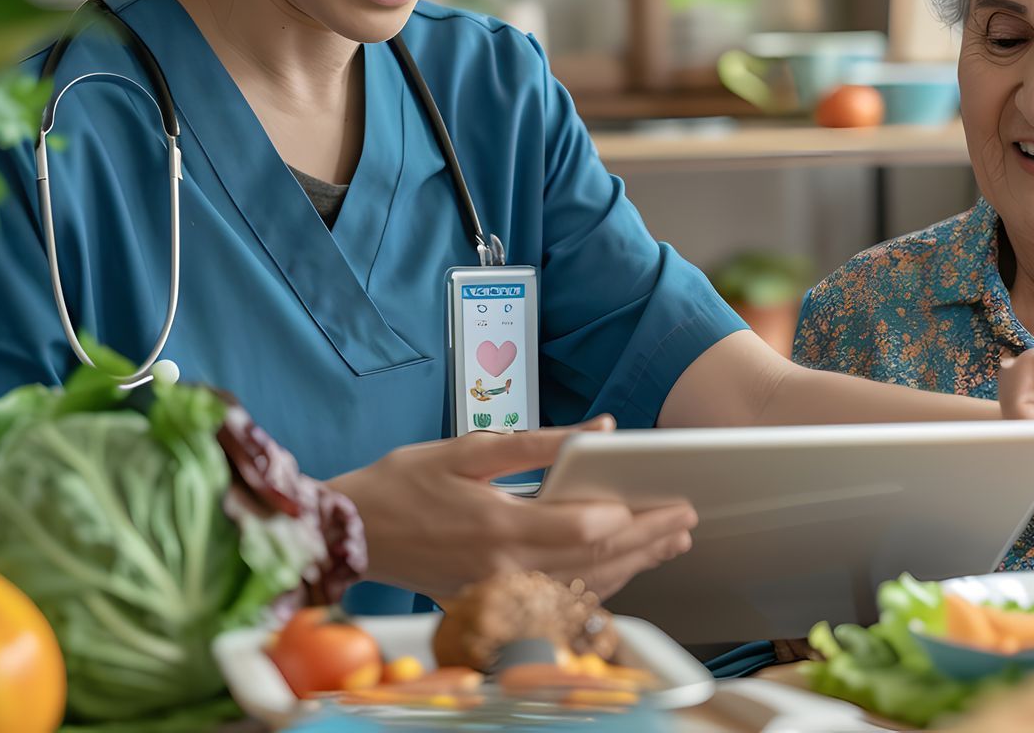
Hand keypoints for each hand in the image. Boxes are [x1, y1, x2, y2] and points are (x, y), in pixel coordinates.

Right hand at [330, 417, 696, 600]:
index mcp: (501, 528)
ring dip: (631, 567)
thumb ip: (538, 444)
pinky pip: (556, 601)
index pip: (588, 530)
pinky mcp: (490, 603)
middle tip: (684, 523)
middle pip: (596, 564)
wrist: (349, 534)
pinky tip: (615, 571)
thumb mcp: (467, 449)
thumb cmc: (401, 485)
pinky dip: (595, 586)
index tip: (670, 501)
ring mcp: (497, 594)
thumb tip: (597, 430)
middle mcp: (505, 570)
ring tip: (665, 545)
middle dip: (648, 542)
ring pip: (582, 588)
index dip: (636, 518)